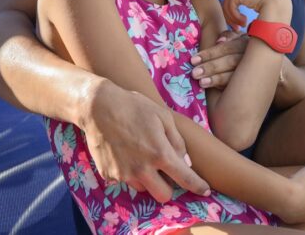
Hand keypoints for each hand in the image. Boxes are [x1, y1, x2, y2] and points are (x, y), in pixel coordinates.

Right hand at [81, 79, 209, 201]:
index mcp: (159, 153)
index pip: (184, 178)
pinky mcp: (108, 175)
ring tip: (142, 157)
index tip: (205, 190)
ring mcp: (123, 174)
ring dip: (147, 180)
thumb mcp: (163, 117)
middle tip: (166, 172)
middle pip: (163, 196)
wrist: (99, 107)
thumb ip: (177, 141)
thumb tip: (186, 162)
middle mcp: (142, 169)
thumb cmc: (135, 107)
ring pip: (143, 189)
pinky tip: (125, 154)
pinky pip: (125, 181)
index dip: (197, 186)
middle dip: (168, 187)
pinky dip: (129, 173)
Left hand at [191, 30, 248, 88]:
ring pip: (235, 75)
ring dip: (217, 78)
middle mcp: (252, 56)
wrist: (262, 63)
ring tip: (202, 82)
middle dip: (212, 67)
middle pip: (231, 61)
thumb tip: (220, 41)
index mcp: (246, 42)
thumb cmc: (239, 48)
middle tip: (194, 73)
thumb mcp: (236, 38)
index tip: (193, 60)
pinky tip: (215, 89)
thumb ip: (228, 36)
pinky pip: (238, 86)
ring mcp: (253, 70)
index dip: (210, 53)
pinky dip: (225, 86)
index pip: (227, 48)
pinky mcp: (251, 82)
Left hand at [220, 0, 291, 28]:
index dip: (233, 14)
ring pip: (226, 5)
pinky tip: (245, 21)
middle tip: (237, 29)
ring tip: (243, 25)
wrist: (278, 4)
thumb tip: (240, 12)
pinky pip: (230, 7)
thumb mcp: (259, 2)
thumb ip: (250, 2)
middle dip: (231, 17)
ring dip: (234, 19)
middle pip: (227, 2)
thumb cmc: (273, 7)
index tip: (240, 25)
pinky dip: (235, 17)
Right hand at [276, 153, 304, 223]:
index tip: (304, 181)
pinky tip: (286, 203)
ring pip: (304, 209)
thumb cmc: (302, 183)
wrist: (288, 199)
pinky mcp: (296, 220)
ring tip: (290, 195)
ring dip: (299, 203)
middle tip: (297, 187)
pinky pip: (294, 215)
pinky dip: (291, 210)